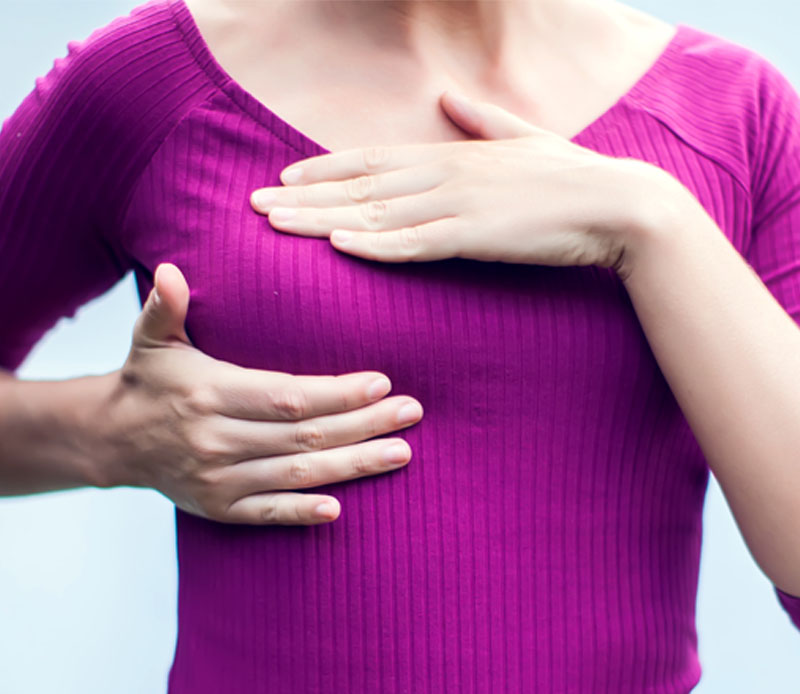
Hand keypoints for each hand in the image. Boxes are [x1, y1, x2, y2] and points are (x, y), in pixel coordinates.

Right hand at [103, 263, 423, 525]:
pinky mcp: (220, 508)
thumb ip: (165, 307)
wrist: (113, 441)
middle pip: (304, 435)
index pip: (286, 396)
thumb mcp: (150, 340)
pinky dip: (301, 513)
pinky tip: (339, 510)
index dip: (336, 394)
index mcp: (210, 393)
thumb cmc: (149, 381)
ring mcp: (219, 479)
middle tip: (411, 413)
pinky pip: (267, 513)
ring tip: (400, 452)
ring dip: (352, 465)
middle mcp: (216, 439)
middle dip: (363, 425)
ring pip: (296, 473)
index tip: (381, 383)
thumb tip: (173, 270)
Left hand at [250, 89, 656, 272]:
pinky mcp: (476, 237)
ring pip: (375, 214)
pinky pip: (415, 244)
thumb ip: (480, 120)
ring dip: (321, 220)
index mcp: (451, 154)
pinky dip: (375, 246)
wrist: (620, 206)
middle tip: (253, 204)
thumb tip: (448, 97)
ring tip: (274, 225)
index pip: (372, 159)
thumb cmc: (570, 179)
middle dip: (303, 196)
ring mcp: (458, 205)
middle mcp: (444, 174)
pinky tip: (338, 247)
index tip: (284, 177)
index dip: (324, 168)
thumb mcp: (522, 139)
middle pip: (359, 186)